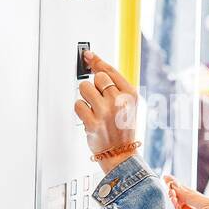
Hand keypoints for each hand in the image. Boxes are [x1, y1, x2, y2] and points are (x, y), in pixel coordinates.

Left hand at [73, 50, 139, 173]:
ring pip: (84, 88)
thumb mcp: (128, 104)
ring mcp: (105, 112)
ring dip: (86, 97)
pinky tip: (89, 117)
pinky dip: (81, 110)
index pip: (110, 70)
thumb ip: (115, 85)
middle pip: (97, 77)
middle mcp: (119, 101)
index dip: (97, 61)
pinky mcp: (92, 123)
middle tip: (98, 98)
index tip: (88, 55)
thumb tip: (94, 63)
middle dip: (94, 85)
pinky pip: (78, 105)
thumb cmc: (123, 127)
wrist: (121, 153)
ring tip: (94, 108)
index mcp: (130, 94)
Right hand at [162, 174, 208, 208]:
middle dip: (174, 192)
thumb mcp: (207, 205)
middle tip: (166, 184)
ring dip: (174, 201)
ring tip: (170, 193)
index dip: (178, 186)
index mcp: (207, 205)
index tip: (167, 178)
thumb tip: (175, 187)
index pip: (189, 194)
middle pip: (183, 201)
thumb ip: (190, 197)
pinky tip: (173, 203)